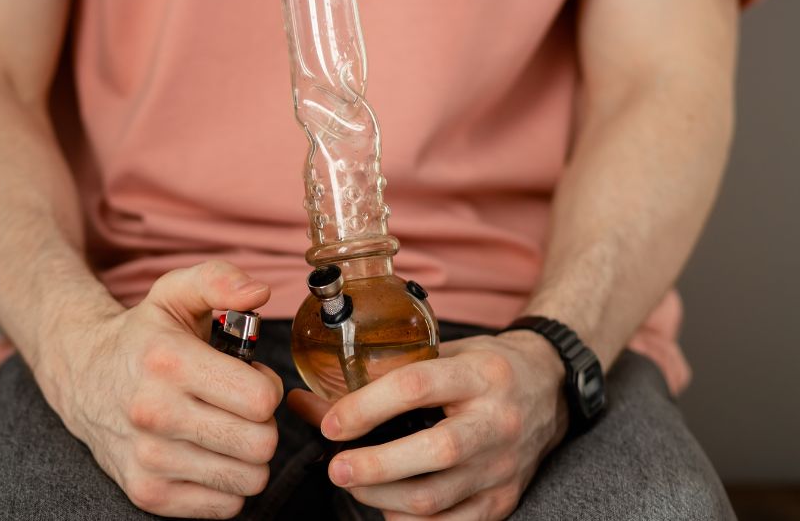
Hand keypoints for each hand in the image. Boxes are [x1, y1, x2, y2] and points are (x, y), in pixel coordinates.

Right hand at [40, 260, 282, 518]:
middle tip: (238, 407)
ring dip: (247, 456)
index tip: (248, 379)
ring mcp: (148, 459)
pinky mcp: (146, 493)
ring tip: (224, 430)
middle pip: (260, 443)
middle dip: (262, 424)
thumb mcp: (174, 294)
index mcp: (167, 361)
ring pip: (248, 479)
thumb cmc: (142, 337)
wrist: (80, 376)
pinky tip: (207, 454)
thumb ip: (219, 280)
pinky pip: (224, 506)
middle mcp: (153, 413)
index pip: (260, 399)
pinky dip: (226, 484)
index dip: (267, 387)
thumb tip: (258, 293)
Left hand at [288, 332, 568, 519]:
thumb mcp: (442, 354)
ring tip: (353, 483)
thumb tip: (308, 403)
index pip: (416, 387)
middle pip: (434, 452)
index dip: (367, 407)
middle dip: (375, 466)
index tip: (331, 423)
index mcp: (479, 374)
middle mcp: (496, 421)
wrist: (550, 388)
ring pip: (437, 496)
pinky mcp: (504, 498)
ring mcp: (502, 466)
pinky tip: (389, 505)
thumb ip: (380, 376)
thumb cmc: (483, 368)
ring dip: (383, 496)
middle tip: (336, 466)